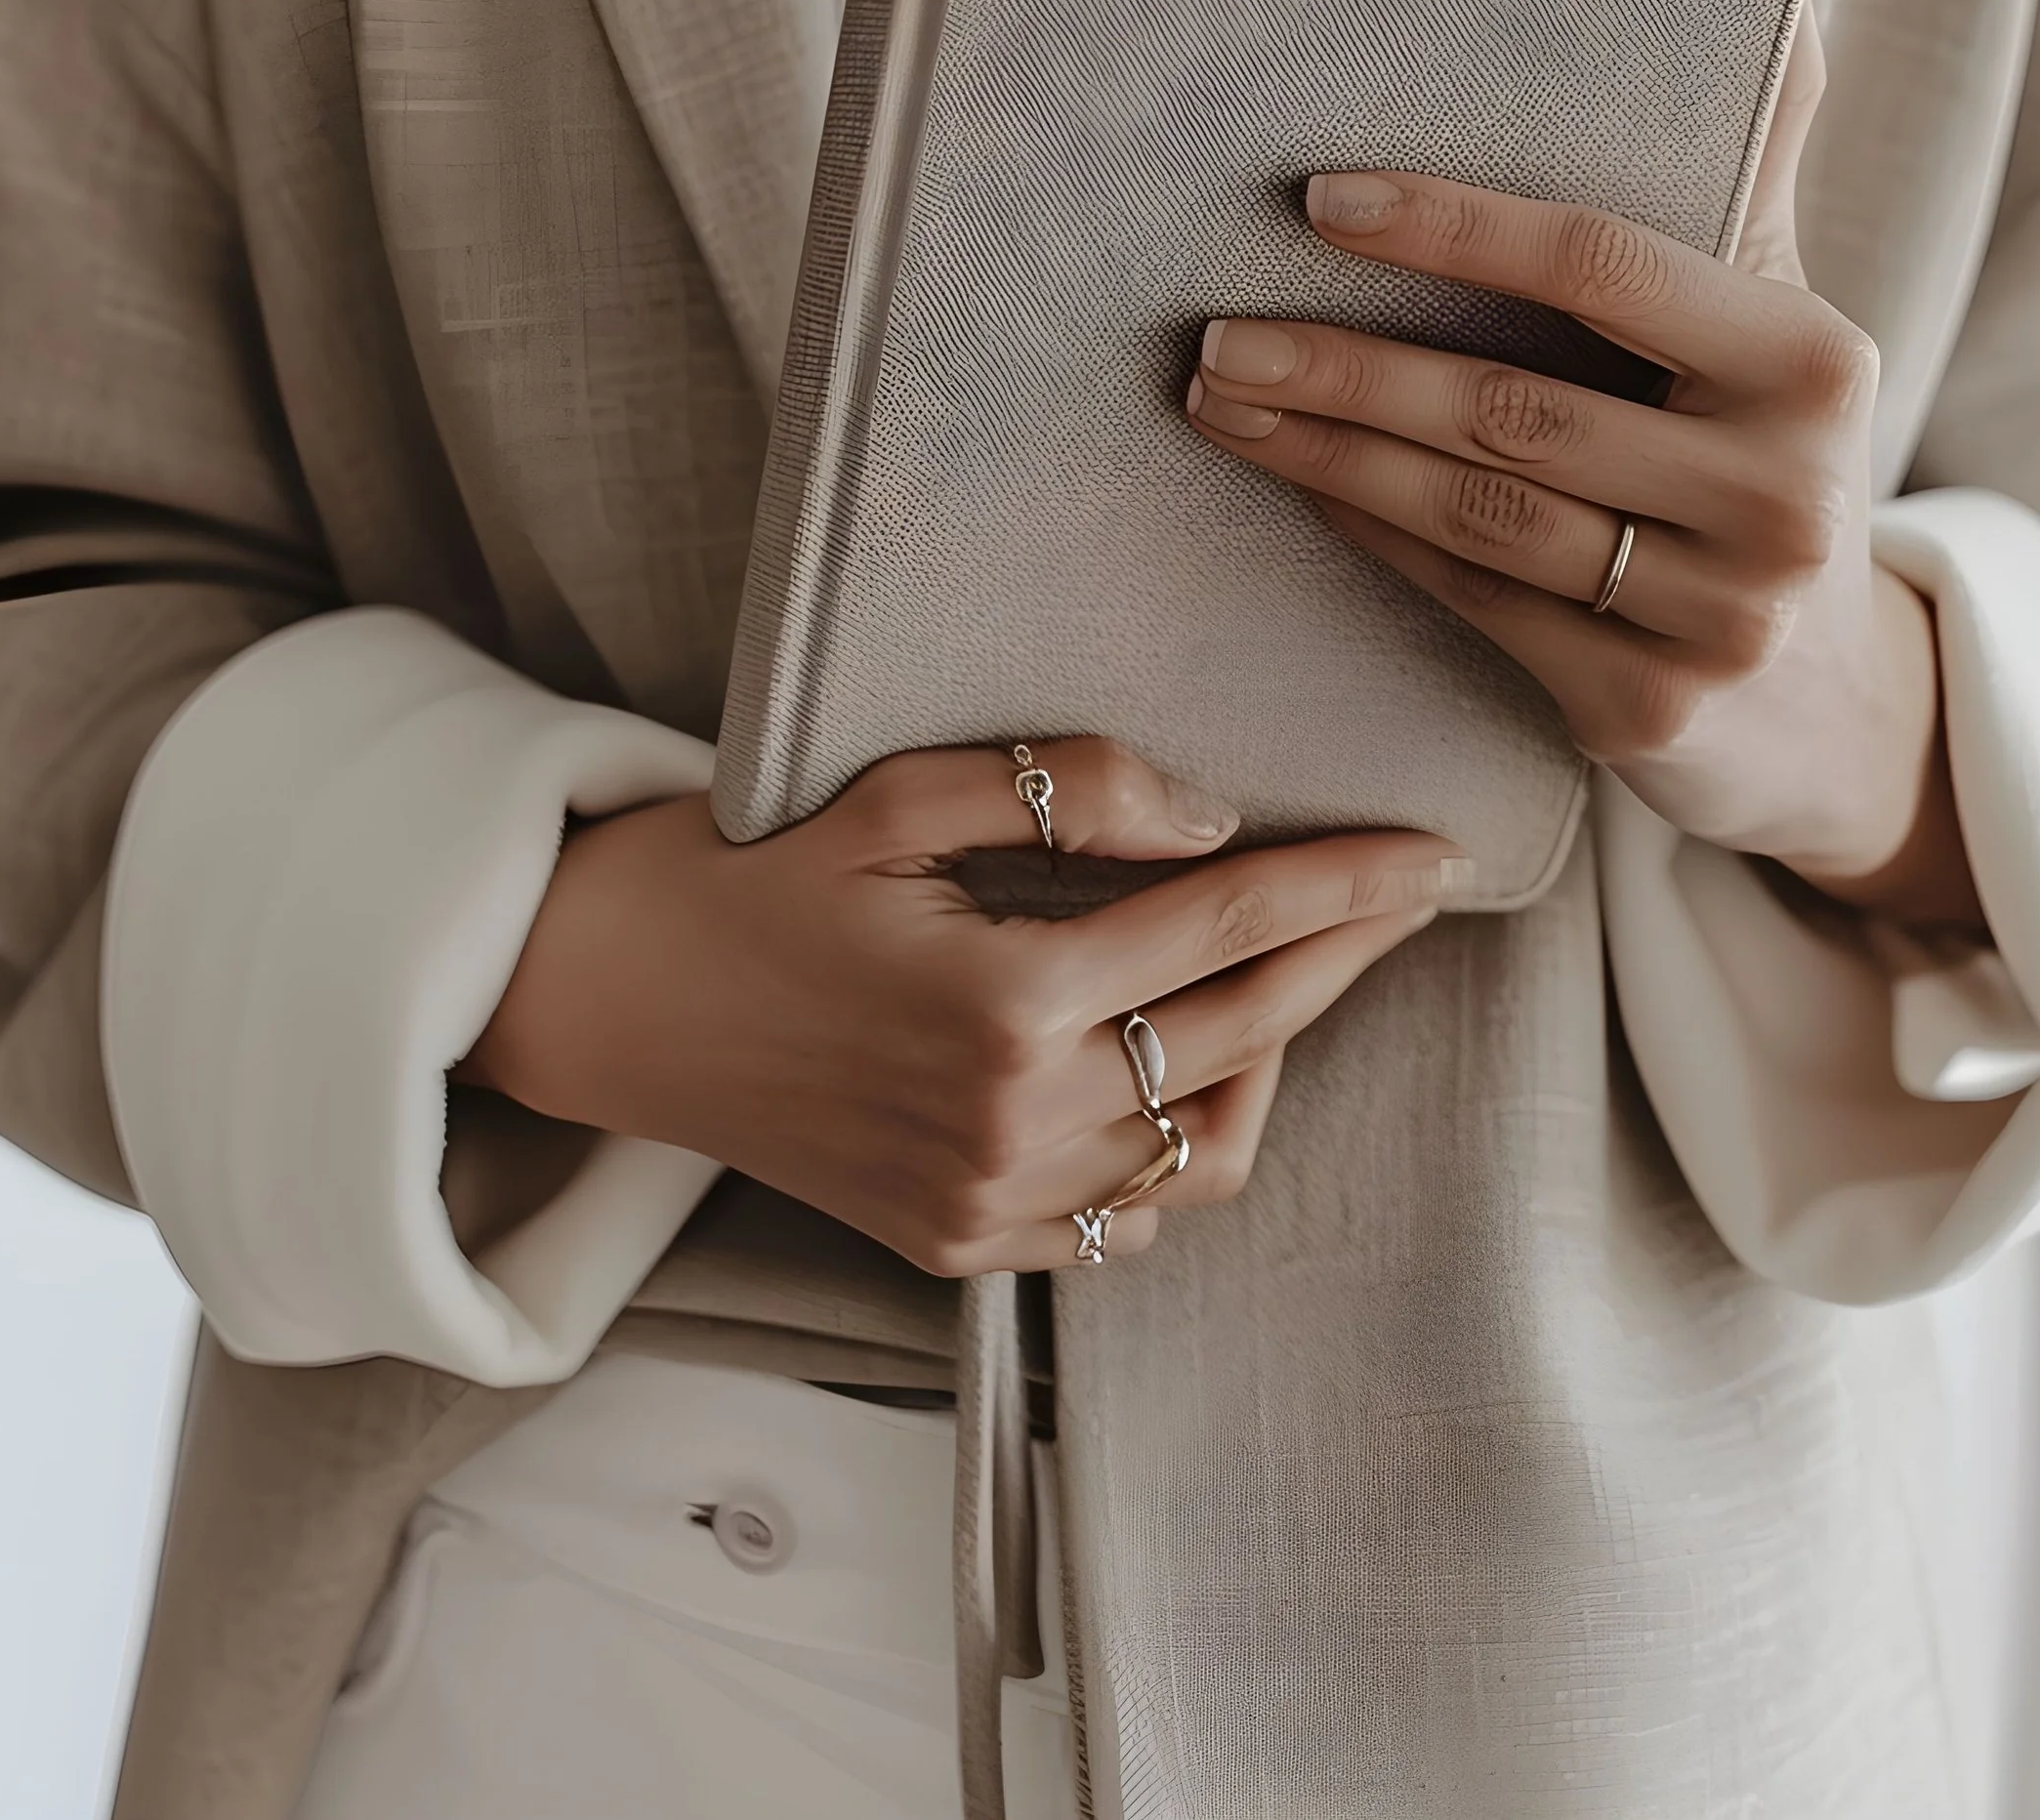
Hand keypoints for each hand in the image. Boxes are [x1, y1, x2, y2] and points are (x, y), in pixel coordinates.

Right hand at [461, 738, 1457, 1273]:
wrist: (607, 1003)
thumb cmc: (741, 876)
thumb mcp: (894, 795)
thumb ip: (1066, 794)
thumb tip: (1208, 816)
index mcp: (1002, 1005)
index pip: (1222, 928)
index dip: (1341, 884)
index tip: (1432, 853)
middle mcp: (1012, 1124)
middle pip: (1242, 1032)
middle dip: (1338, 952)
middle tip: (1406, 890)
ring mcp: (989, 1203)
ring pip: (1205, 1142)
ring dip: (1272, 1052)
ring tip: (1292, 966)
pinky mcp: (962, 1244)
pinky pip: (1131, 1211)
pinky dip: (1187, 1138)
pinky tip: (1195, 1064)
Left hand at [1183, 22, 1978, 928]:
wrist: (1829, 704)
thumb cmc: (1762, 459)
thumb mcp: (1780, 323)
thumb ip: (1756, 163)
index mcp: (1811, 365)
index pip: (1603, 266)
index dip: (1454, 226)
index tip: (1317, 200)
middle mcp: (1780, 494)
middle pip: (1512, 406)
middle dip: (1345, 364)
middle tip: (1216, 332)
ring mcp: (1718, 615)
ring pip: (1477, 511)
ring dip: (1328, 451)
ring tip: (1219, 399)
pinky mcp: (1645, 710)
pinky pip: (1475, 599)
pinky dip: (1374, 533)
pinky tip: (1299, 484)